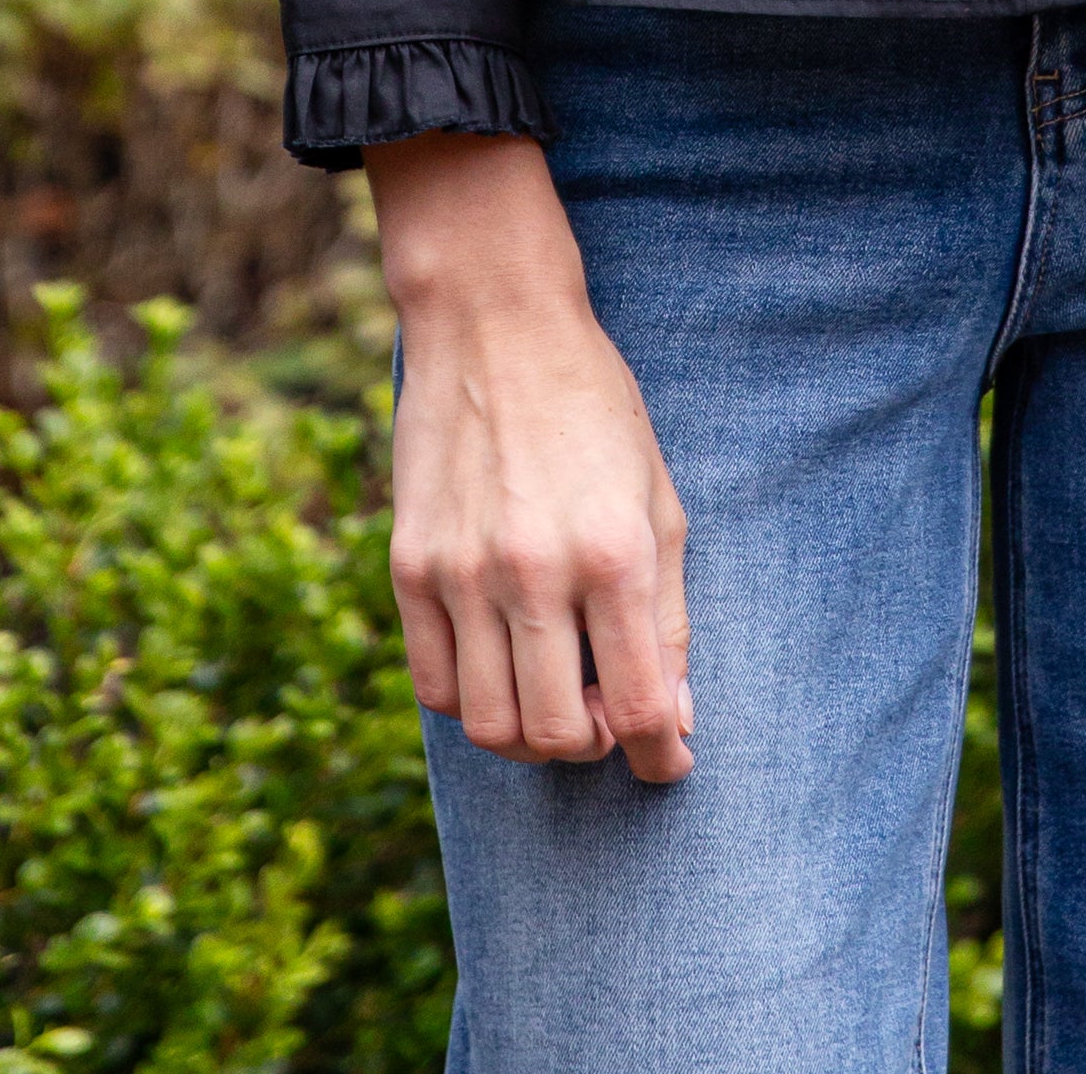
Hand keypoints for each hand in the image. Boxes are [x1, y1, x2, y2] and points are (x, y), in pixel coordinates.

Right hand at [369, 128, 693, 783]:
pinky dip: (472, 700)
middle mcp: (534, 572)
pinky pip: (433, 687)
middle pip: (561, 736)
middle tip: (610, 714)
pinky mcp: (409, 567)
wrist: (495, 323)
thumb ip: (670, 615)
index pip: (643, 707)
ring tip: (557, 692)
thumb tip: (675, 721)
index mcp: (613, 553)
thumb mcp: (659, 499)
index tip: (670, 762)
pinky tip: (501, 664)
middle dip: (598, 747)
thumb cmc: (594, 407)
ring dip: (533, 734)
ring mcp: (462, 573)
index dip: (663, 756)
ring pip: (491, 727)